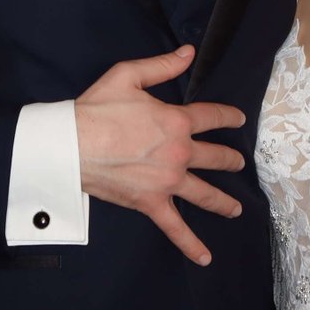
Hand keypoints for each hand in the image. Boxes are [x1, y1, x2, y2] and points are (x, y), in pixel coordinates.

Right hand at [74, 45, 246, 266]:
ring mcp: (168, 182)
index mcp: (177, 121)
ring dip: (223, 201)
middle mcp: (180, 153)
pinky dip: (191, 244)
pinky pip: (175, 227)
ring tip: (236, 207)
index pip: (212, 117)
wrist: (71, 145)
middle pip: (215, 157)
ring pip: (204, 193)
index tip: (238, 119)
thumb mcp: (129, 75)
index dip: (228, 116)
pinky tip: (205, 257)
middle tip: (239, 163)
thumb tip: (189, 52)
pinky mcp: (151, 203)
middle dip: (230, 159)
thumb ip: (163, 65)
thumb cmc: (97, 108)